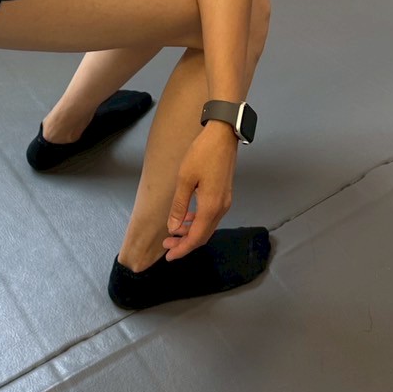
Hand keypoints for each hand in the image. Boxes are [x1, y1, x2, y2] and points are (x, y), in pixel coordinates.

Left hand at [163, 122, 238, 260]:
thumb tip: (174, 227)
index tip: (169, 256)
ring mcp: (225, 202)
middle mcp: (221, 208)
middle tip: (167, 245)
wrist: (223, 135)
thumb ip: (180, 205)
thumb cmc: (202, 154)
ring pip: (208, 226)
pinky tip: (187, 218)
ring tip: (173, 233)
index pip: (196, 237)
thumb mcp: (185, 179)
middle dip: (185, 243)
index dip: (182, 249)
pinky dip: (198, 222)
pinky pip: (211, 216)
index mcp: (211, 207)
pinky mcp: (224, 195)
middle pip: (204, 235)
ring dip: (191, 232)